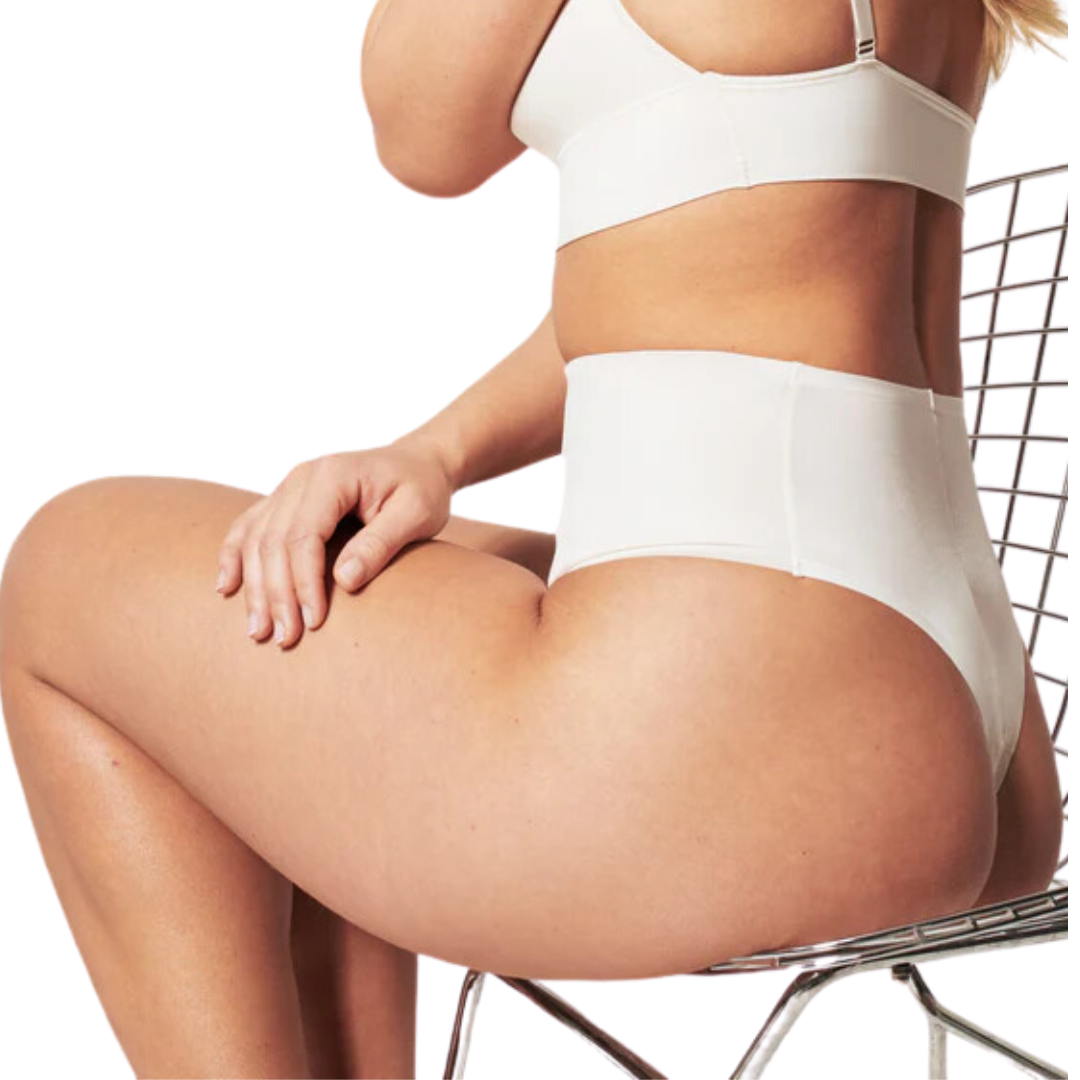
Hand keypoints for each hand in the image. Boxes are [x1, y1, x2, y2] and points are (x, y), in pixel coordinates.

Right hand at [215, 436, 453, 646]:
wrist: (417, 463)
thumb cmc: (421, 487)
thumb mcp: (416, 513)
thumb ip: (381, 543)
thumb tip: (344, 580)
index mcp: (333, 476)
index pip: (304, 535)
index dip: (304, 582)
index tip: (314, 622)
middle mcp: (302, 477)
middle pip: (273, 542)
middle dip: (276, 595)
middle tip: (284, 639)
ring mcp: (288, 487)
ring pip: (255, 539)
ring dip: (254, 587)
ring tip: (258, 631)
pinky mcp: (283, 500)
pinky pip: (248, 528)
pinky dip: (234, 557)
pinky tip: (227, 588)